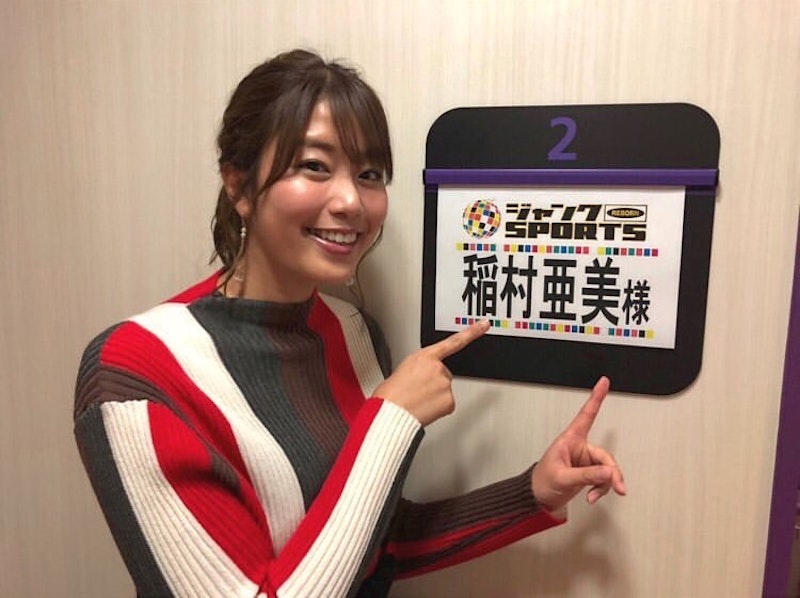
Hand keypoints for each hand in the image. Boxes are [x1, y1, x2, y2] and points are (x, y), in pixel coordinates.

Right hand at [374, 321, 489, 425]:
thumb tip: (421, 376)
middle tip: (416, 391)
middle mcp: (438, 368)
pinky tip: (424, 408)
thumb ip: (418, 368)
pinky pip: (446, 403)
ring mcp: (445, 384)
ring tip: (416, 400)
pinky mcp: (449, 400)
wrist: (390, 412)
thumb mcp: (401, 370)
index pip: (453, 341)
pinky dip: (437, 407)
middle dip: (433, 382)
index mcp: (424, 356)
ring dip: (433, 395)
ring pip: (444, 389)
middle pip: (443, 374)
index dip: (472, 332)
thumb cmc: (390, 394)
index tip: (484, 324)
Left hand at [531, 376, 625, 512]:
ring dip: (606, 484)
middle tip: (618, 487)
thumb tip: (609, 473)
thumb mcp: (563, 477)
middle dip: (612, 473)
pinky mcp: (588, 473)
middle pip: (605, 456)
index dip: (595, 398)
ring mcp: (585, 461)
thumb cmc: (542, 482)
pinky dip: (601, 489)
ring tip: (594, 496)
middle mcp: (580, 447)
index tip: (603, 381)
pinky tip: (592, 496)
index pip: (586, 415)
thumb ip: (587, 476)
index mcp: (570, 439)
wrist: (538, 498)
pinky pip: (604, 479)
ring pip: (607, 469)